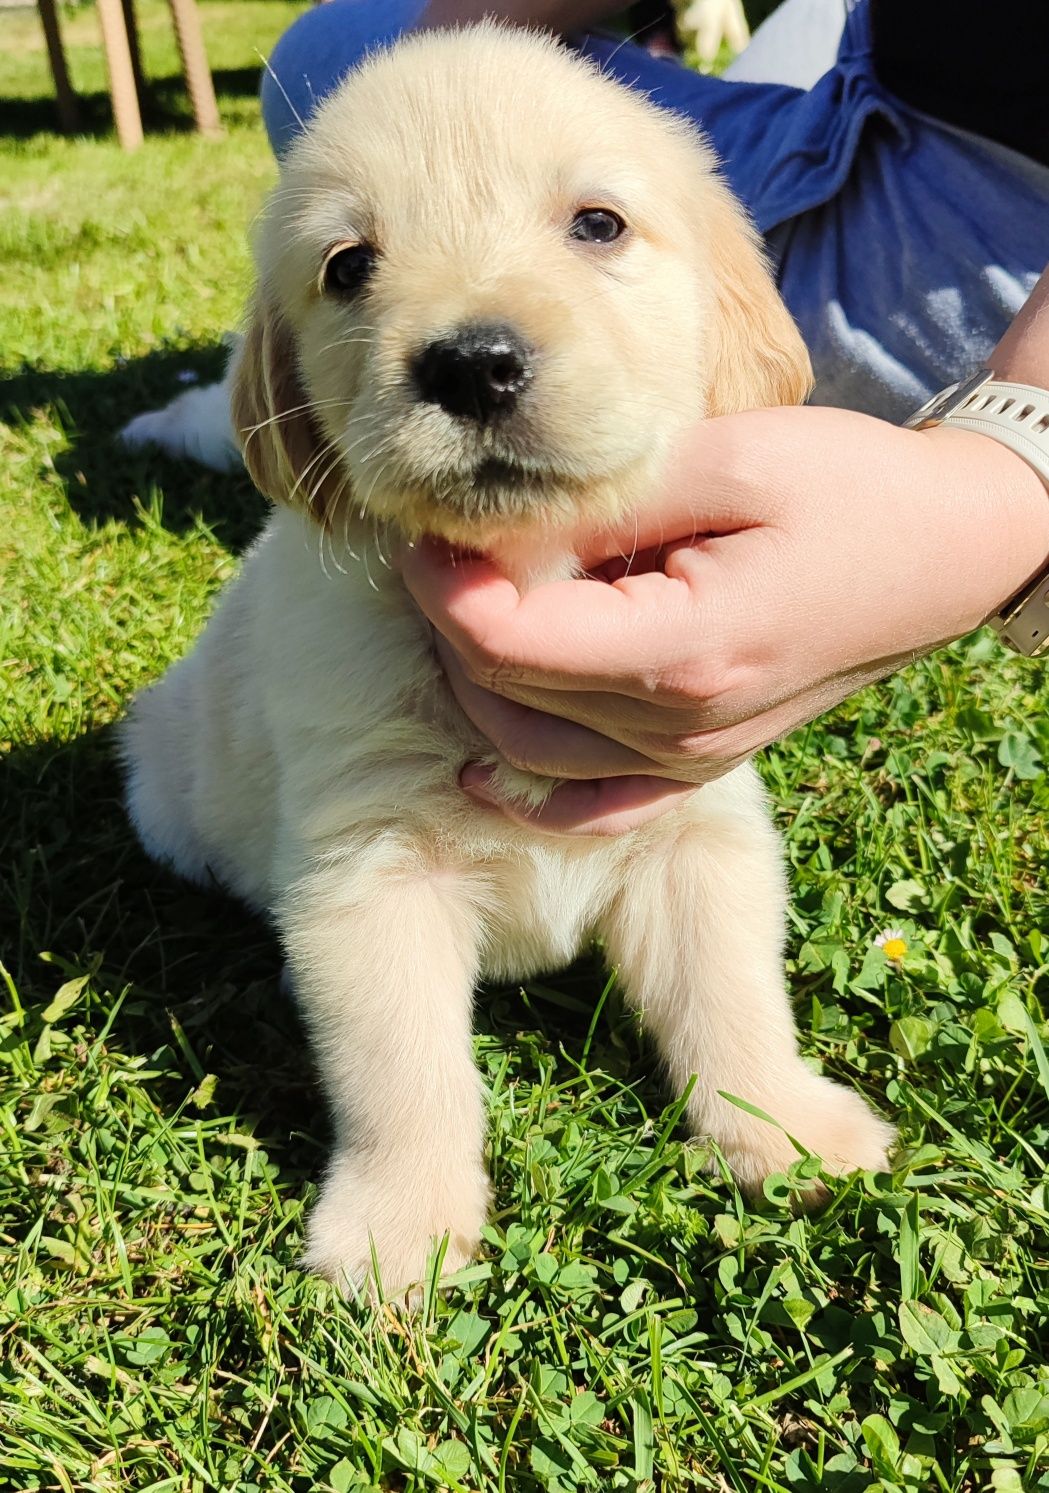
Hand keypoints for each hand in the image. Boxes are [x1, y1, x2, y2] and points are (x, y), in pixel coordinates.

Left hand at [402, 405, 1048, 834]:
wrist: (943, 551)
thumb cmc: (850, 489)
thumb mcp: (730, 461)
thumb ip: (608, 501)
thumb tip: (498, 529)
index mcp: (687, 650)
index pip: (512, 641)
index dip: (444, 585)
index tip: (424, 527)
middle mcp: (682, 726)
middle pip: (510, 690)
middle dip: (449, 619)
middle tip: (436, 547)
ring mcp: (692, 756)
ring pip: (530, 745)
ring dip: (475, 679)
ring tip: (463, 605)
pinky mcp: (701, 763)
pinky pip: (591, 803)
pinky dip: (526, 782)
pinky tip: (480, 759)